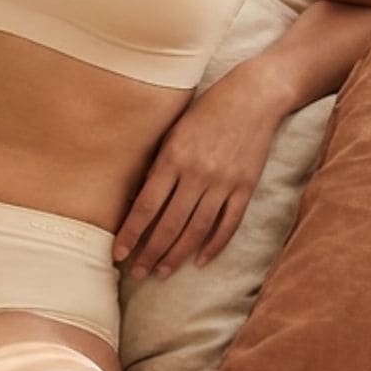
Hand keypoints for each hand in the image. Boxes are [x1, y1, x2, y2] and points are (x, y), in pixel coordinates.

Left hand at [112, 66, 283, 279]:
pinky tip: (200, 261)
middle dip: (151, 252)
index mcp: (173, 158)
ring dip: (177, 255)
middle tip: (138, 273)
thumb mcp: (172, 131)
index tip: (118, 254)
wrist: (252, 96)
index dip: (131, 233)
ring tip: (162, 272)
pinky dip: (214, 246)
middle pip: (170, 224)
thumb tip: (135, 199)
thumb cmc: (204, 111)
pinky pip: (228, 224)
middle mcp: (197, 174)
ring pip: (197, 230)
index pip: (146, 206)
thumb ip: (157, 165)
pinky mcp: (246, 188)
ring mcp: (224, 183)